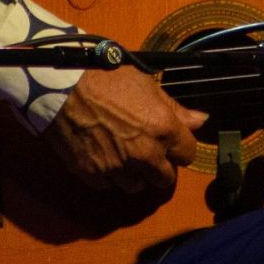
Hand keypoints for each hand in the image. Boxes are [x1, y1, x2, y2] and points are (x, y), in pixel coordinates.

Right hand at [43, 66, 207, 193]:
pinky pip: (108, 185)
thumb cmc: (106, 78)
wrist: (62, 85)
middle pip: (164, 179)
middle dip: (159, 167)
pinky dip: (108, 175)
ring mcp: (117, 167)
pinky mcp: (92, 174)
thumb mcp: (147, 85)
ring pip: (136, 186)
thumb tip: (201, 120)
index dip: (180, 148)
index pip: (188, 154)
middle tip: (147, 151)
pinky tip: (102, 155)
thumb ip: (176, 109)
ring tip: (123, 154)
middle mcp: (144, 154)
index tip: (171, 143)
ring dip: (134, 174)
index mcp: (162, 129)